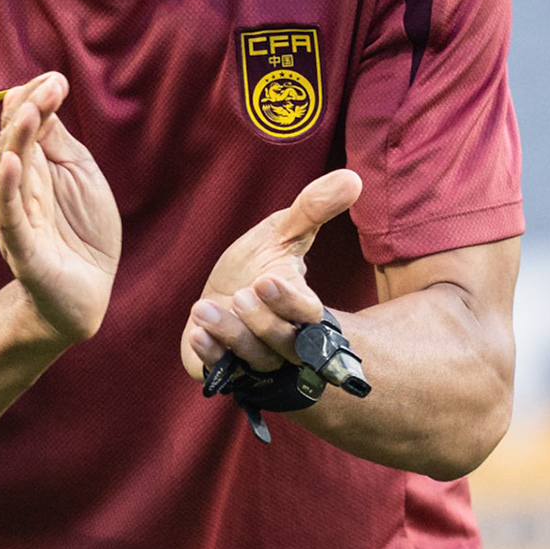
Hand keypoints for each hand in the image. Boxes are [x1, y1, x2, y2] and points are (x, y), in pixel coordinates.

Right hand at [0, 72, 121, 345]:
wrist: (87, 294)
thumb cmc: (83, 232)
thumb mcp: (81, 176)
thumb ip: (60, 142)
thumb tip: (44, 99)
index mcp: (36, 169)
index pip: (27, 127)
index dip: (37, 101)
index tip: (55, 79)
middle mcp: (21, 189)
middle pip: (16, 143)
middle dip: (29, 111)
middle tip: (48, 85)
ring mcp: (20, 218)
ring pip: (10, 174)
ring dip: (17, 141)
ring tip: (27, 112)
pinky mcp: (24, 250)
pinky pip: (11, 216)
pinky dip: (8, 188)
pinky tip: (10, 163)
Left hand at [179, 169, 361, 378]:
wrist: (223, 293)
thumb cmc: (259, 264)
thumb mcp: (281, 232)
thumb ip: (313, 209)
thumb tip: (353, 178)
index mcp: (304, 310)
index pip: (310, 317)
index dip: (290, 302)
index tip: (266, 278)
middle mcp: (285, 341)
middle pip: (286, 345)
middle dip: (263, 322)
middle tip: (243, 293)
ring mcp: (256, 359)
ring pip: (255, 359)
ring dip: (229, 333)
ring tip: (203, 308)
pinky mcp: (227, 369)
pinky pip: (222, 371)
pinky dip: (210, 354)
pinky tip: (196, 333)